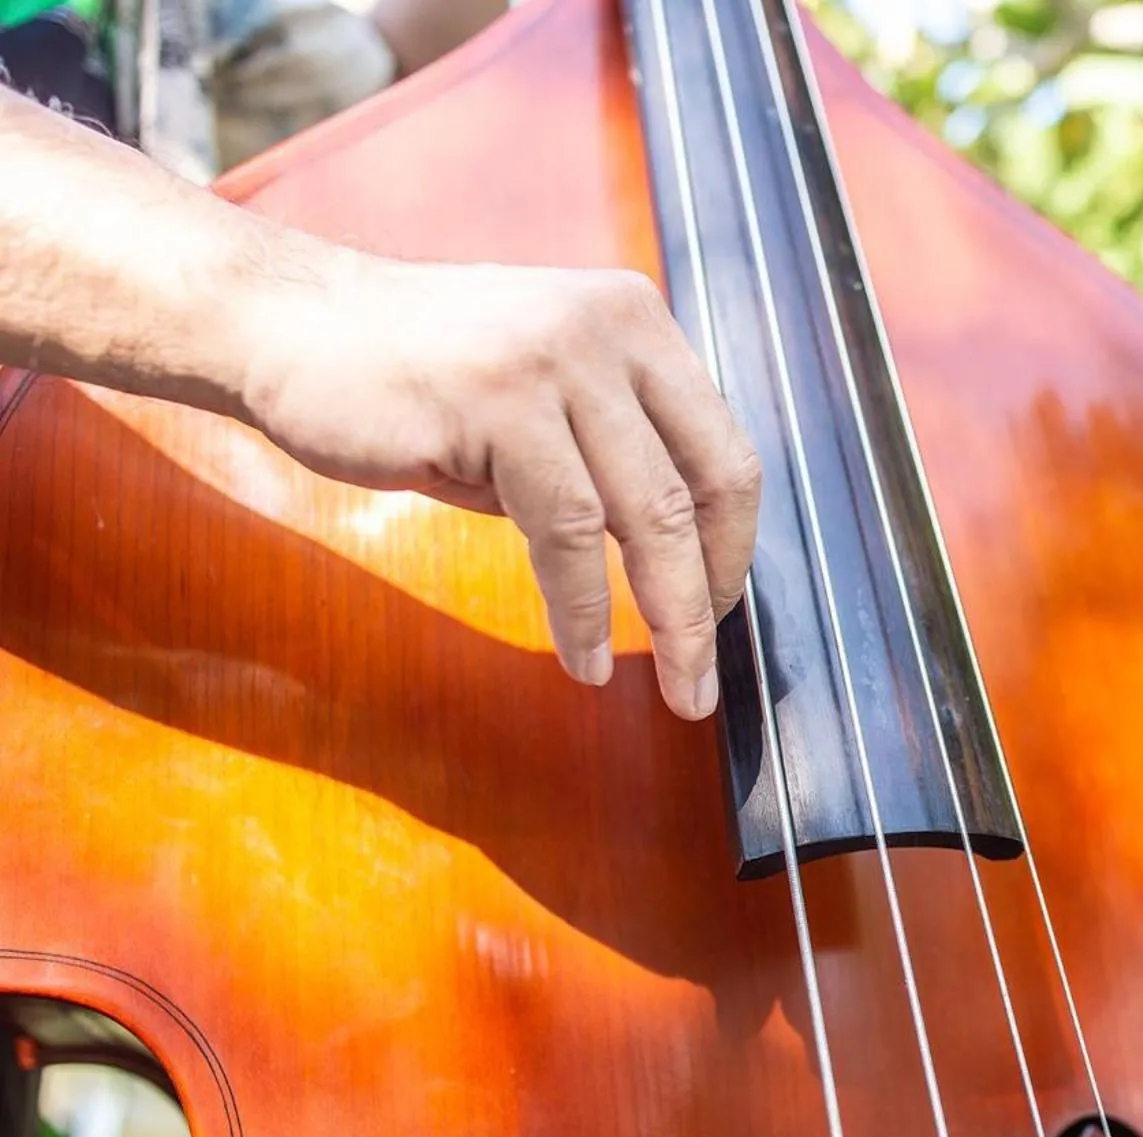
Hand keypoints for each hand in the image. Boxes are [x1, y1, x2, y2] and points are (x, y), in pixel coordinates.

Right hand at [237, 250, 760, 720]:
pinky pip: (565, 532)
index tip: (717, 608)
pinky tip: (580, 655)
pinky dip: (580, 609)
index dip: (732, 543)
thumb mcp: (541, 399)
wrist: (285, 324)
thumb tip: (677, 557)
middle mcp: (609, 329)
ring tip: (672, 685)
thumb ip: (610, 456)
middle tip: (704, 676)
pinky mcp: (499, 403)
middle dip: (709, 597)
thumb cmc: (414, 379)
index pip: (723, 449)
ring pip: (644, 515)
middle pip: (698, 487)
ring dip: (666, 618)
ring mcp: (556, 359)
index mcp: (636, 321)